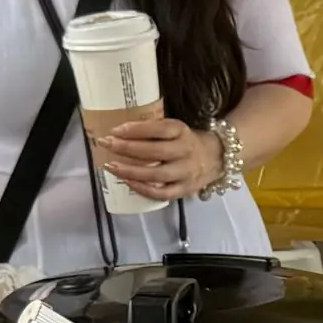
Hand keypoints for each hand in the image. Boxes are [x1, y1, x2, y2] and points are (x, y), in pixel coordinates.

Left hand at [90, 113, 218, 202]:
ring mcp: (186, 173)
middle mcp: (186, 151)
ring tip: (111, 166)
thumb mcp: (175, 129)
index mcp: (182, 131)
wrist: (217, 158)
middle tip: (106, 144)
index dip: (136, 129)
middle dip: (127, 148)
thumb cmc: (186, 141)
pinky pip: (162, 193)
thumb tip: (120, 131)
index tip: (115, 129)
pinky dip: (143, 189)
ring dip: (130, 171)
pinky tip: (127, 182)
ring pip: (156, 175)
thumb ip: (154, 130)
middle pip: (154, 151)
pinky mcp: (185, 190)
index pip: (159, 129)